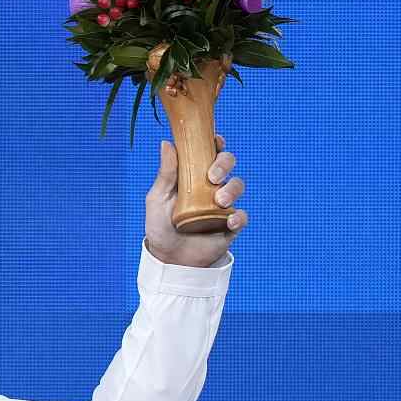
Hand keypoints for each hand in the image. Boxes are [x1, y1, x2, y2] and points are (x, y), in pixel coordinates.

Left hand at [144, 133, 245, 267]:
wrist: (168, 260)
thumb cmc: (160, 227)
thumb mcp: (158, 199)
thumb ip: (166, 173)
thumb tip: (166, 143)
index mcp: (193, 176)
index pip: (208, 153)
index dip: (215, 143)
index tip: (215, 141)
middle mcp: (210, 187)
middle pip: (227, 164)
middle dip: (224, 163)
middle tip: (213, 176)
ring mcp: (221, 206)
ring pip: (238, 186)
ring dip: (232, 189)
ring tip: (220, 201)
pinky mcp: (229, 226)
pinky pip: (242, 217)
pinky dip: (239, 217)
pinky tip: (229, 221)